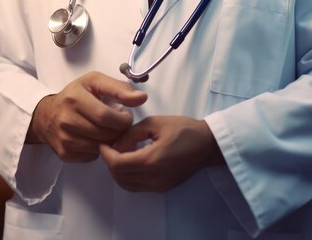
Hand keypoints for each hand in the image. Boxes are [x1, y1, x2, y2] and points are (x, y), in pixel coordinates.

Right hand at [27, 71, 147, 162]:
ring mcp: (64, 139)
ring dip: (110, 140)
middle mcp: (66, 120)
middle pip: (105, 133)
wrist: (46, 115)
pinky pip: (92, 156)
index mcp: (74, 99)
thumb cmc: (74, 96)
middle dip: (119, 130)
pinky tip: (96, 138)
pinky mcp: (65, 153)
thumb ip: (119, 88)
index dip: (122, 119)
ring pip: (100, 147)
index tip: (126, 116)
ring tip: (108, 129)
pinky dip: (99, 149)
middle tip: (119, 124)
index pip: (105, 116)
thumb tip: (141, 98)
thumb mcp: (94, 82)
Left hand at [100, 116, 222, 192]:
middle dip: (109, 161)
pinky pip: (137, 187)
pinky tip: (131, 162)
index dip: (105, 154)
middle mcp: (154, 178)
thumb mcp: (154, 123)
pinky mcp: (162, 188)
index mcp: (152, 161)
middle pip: (119, 176)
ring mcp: (158, 185)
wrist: (208, 144)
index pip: (117, 164)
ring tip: (119, 154)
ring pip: (126, 184)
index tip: (103, 142)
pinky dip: (128, 177)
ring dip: (117, 171)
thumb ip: (131, 134)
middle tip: (110, 147)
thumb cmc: (184, 129)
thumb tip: (115, 144)